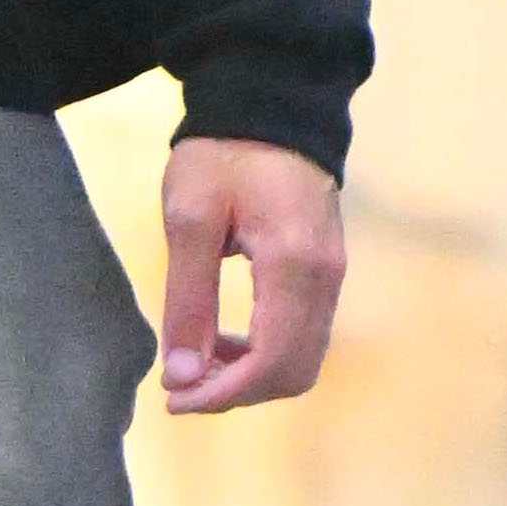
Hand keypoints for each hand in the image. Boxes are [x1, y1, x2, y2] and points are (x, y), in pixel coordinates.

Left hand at [157, 135, 343, 413]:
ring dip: (250, 375)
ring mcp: (333, 276)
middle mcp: (327, 279)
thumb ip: (188, 301)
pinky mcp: (326, 272)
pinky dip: (264, 352)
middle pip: (294, 372)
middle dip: (236, 392)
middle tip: (179, 388)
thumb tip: (181, 375)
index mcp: (295, 266)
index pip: (271, 362)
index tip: (173, 398)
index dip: (223, 394)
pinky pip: (303, 334)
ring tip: (195, 363)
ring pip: (302, 359)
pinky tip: (222, 340)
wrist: (268, 106)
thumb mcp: (189, 220)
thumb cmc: (223, 155)